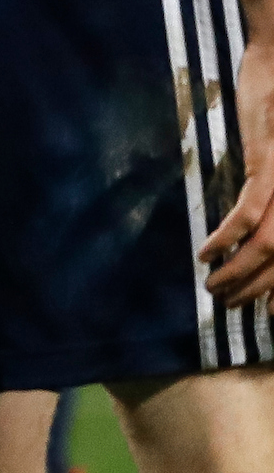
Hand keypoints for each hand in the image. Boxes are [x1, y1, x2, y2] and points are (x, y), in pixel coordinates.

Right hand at [202, 35, 273, 304]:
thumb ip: (273, 177)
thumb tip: (257, 217)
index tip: (271, 311)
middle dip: (258, 289)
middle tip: (229, 304)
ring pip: (271, 244)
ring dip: (238, 273)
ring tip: (212, 287)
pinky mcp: (271, 161)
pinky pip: (249, 211)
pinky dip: (226, 236)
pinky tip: (206, 250)